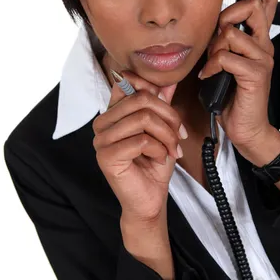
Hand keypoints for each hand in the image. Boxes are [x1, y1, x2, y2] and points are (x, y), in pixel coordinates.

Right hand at [92, 73, 185, 221]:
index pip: (126, 81)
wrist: (150, 199)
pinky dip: (158, 149)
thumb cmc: (153, 165)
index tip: (168, 109)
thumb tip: (169, 80)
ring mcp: (101, 140)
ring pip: (143, 118)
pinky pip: (141, 140)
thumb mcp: (163, 129)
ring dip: (166, 135)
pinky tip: (159, 158)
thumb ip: (162, 104)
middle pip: (141, 99)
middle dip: (169, 116)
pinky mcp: (106, 156)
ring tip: (171, 149)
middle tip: (178, 135)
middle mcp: (103, 123)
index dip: (151, 87)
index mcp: (113, 112)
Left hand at [199, 0, 278, 156]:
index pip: (266, 2)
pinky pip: (228, 56)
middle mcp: (265, 44)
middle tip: (218, 35)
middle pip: (253, 7)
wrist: (245, 126)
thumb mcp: (224, 61)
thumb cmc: (231, 94)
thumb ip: (222, 41)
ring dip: (215, 48)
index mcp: (258, 39)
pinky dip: (213, 66)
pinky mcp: (256, 74)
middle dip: (229, 14)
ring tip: (212, 65)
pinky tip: (210, 77)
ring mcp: (263, 58)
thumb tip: (211, 26)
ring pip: (233, 33)